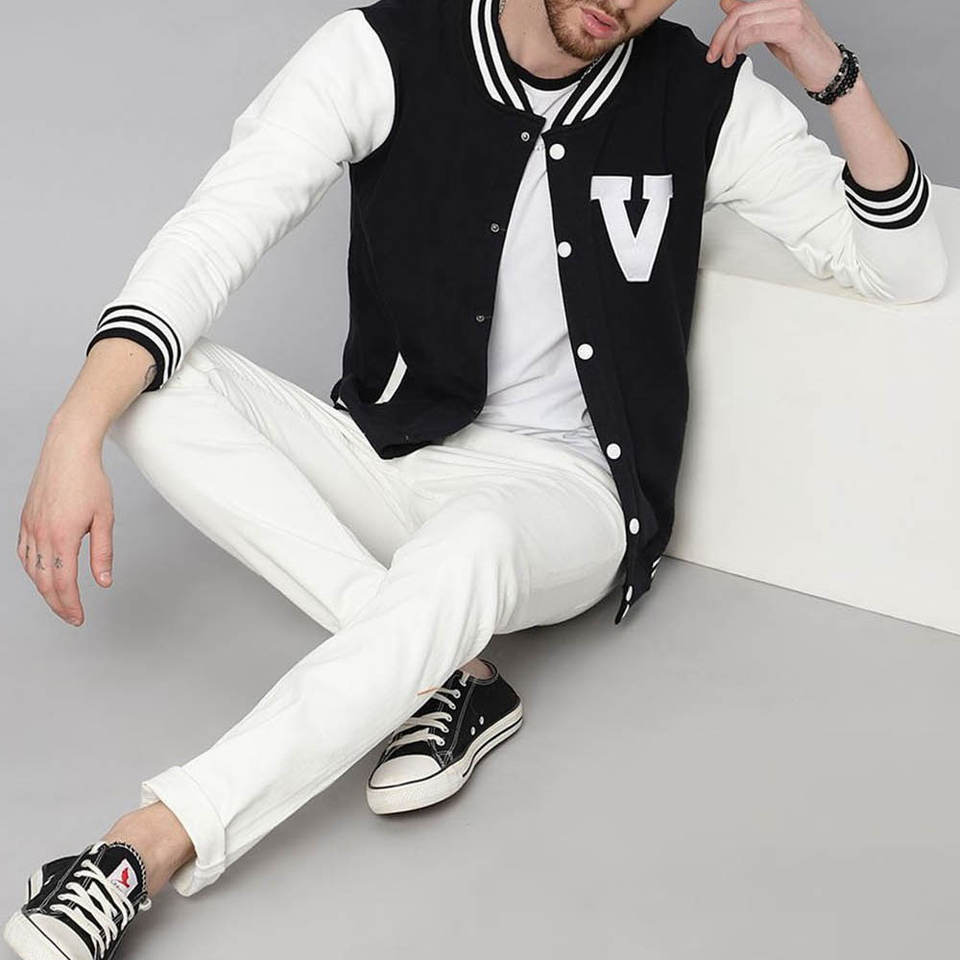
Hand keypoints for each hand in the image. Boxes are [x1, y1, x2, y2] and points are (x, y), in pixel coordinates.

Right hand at [17, 422, 115, 626]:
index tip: (79, 618)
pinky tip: (42, 575)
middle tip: (72, 617)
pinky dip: (32, 570)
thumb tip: (103, 582)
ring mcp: (30, 527)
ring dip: (44, 590)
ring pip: (31, 570)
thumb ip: (102, 553)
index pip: (64, 582)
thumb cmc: (90, 481)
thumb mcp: (104, 518)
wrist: (68, 452)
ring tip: (60, 600)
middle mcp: (41, 535)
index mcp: (63, 536)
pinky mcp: (26, 520)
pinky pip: (24, 553)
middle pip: (44, 582)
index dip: (71, 605)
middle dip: (58, 604)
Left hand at [705, 0, 843, 92]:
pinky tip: (739, 56)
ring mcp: (791, 13)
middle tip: (714, 57)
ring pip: (745, 23)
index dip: (722, 28)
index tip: (714, 49)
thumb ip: (751, 18)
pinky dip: (740, 45)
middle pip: (740, 14)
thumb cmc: (802, 53)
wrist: (828, 70)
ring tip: (727, 61)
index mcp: (781, 0)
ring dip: (729, 45)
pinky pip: (756, 32)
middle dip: (721, 37)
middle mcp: (787, 1)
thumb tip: (727, 4)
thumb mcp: (770, 33)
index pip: (741, 7)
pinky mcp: (793, 29)